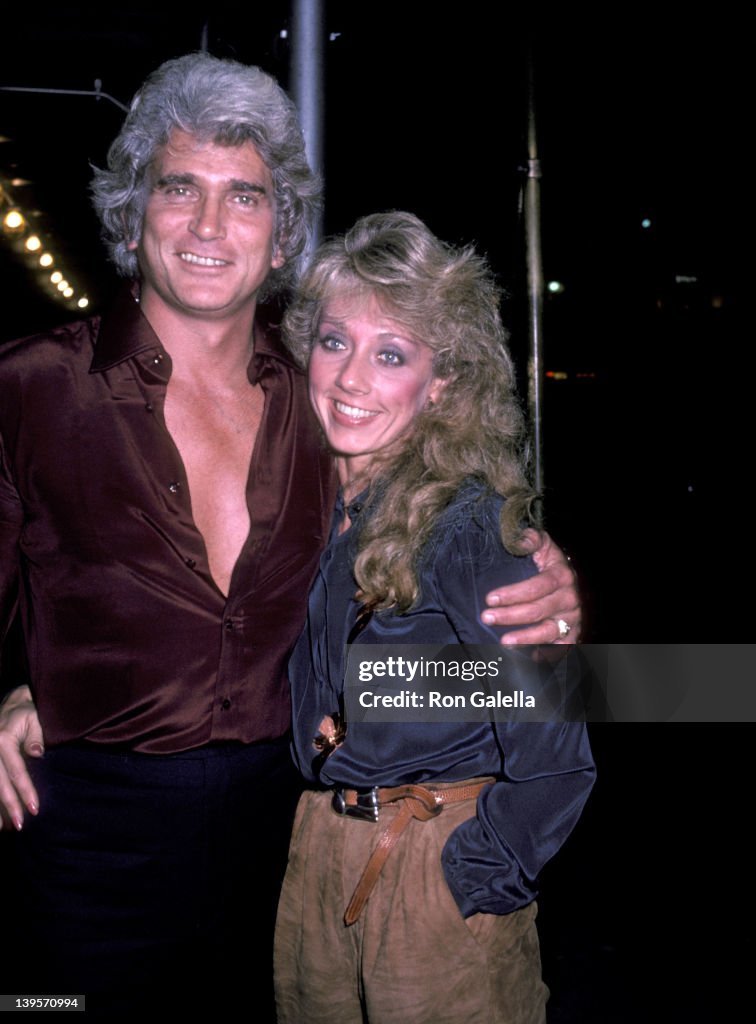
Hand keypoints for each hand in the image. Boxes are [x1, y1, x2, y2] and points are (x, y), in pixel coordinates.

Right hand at [0, 685, 42, 830]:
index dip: (25, 791)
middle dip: (10, 805)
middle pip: (0, 783)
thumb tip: (37, 754)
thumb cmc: (27, 713)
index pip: (17, 771)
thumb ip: (36, 737)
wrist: (11, 704)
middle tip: (21, 824)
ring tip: (3, 828)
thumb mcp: (35, 719)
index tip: (35, 808)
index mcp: (3, 740)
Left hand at [482, 530, 580, 644]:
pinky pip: (562, 648)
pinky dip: (548, 654)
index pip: (536, 587)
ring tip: (504, 642)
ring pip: (548, 632)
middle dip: (510, 615)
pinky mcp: (573, 634)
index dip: (513, 593)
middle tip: (486, 617)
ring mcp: (572, 619)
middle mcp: (570, 599)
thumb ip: (532, 539)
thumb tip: (522, 538)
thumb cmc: (550, 564)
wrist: (572, 581)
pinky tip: (530, 657)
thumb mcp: (544, 546)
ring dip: (526, 639)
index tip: (490, 598)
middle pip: (538, 611)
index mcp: (562, 576)